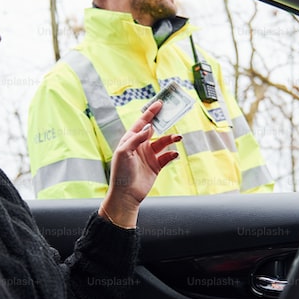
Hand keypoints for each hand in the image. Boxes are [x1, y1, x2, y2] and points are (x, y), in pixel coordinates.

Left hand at [99, 101, 181, 227]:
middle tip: (173, 115)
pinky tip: (174, 153)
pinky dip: (172, 154)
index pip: (142, 123)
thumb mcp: (124, 152)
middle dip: (163, 123)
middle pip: (154, 130)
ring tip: (177, 138)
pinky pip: (167, 157)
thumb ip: (136, 138)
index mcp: (130, 140)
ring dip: (171, 139)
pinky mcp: (156, 166)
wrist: (126, 195)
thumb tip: (148, 128)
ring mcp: (149, 156)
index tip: (159, 103)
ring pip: (163, 143)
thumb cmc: (121, 173)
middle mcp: (140, 146)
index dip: (150, 113)